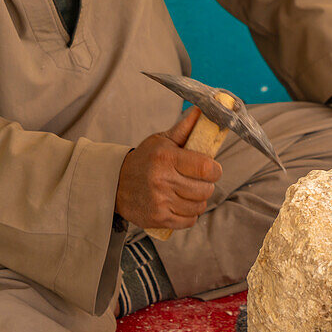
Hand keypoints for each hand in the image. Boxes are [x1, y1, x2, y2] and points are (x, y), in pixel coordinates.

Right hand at [115, 108, 222, 228]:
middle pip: (205, 190)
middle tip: (198, 180)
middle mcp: (163, 180)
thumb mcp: (161, 141)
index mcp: (166, 158)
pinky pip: (189, 221)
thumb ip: (184, 129)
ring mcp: (160, 202)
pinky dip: (190, 214)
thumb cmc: (144, 160)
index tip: (212, 169)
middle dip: (207, 185)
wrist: (116, 184)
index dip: (215, 170)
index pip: (206, 168)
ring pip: (199, 206)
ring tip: (188, 192)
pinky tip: (181, 204)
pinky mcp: (159, 219)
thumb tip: (201, 111)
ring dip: (199, 200)